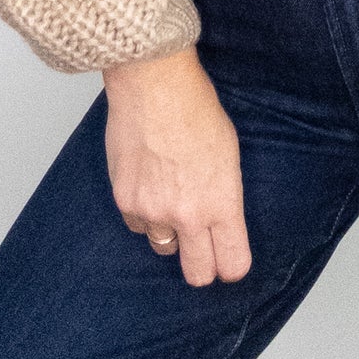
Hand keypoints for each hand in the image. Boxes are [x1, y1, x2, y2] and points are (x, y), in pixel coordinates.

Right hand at [102, 45, 252, 287]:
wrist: (154, 85)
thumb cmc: (196, 109)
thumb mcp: (228, 152)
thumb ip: (222, 193)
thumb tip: (218, 217)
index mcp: (221, 202)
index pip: (232, 262)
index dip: (232, 266)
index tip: (230, 262)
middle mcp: (188, 215)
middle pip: (197, 274)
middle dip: (203, 266)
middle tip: (202, 250)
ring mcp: (153, 212)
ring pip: (163, 246)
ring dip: (170, 232)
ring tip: (172, 195)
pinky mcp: (125, 202)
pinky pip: (137, 225)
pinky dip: (143, 213)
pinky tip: (149, 181)